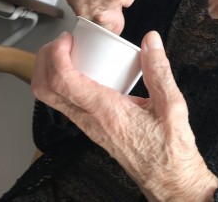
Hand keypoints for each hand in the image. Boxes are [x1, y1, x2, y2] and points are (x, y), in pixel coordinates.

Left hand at [31, 31, 217, 200]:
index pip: (63, 82)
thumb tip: (150, 40)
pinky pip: (63, 103)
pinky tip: (84, 71)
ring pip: (50, 98)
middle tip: (63, 42)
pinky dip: (62, 82)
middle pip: (45, 90)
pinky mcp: (90, 127)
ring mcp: (87, 126)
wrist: (167, 178)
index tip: (69, 39)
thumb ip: (159, 70)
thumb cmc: (169, 149)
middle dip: (45, 59)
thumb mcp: (172, 105)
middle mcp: (90, 120)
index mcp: (106, 111)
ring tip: (71, 52)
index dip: (57, 55)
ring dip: (50, 71)